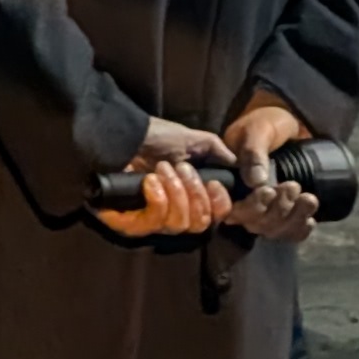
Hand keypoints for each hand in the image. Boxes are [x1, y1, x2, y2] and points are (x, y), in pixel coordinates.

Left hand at [96, 117, 231, 239]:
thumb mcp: (193, 140)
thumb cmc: (155, 137)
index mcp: (191, 200)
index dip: (219, 205)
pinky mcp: (129, 222)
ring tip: (161, 169)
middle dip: (194, 194)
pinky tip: (150, 181)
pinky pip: (152, 224)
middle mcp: (173, 215)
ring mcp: (151, 221)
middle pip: (198, 226)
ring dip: (174, 192)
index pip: (215, 218)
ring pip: (177, 225)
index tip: (213, 184)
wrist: (122, 132)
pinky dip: (157, 201)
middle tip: (180, 167)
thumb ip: (217, 152)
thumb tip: (236, 165)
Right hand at [223, 94, 319, 243]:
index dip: (251, 208)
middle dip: (277, 210)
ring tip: (309, 199)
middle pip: (256, 224)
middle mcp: (243, 201)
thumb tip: (255, 182)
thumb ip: (254, 152)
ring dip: (293, 219)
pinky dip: (299, 229)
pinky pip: (288, 232)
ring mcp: (264, 209)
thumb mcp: (258, 130)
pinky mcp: (283, 212)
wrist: (287, 123)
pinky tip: (309, 220)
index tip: (268, 191)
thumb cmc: (267, 122)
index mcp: (229, 182)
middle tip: (293, 186)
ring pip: (274, 230)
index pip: (234, 209)